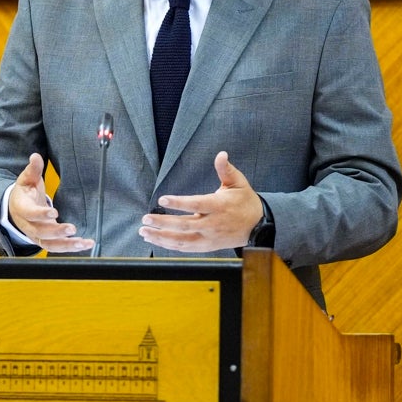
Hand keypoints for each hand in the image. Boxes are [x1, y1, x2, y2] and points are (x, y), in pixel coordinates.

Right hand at [6, 153, 93, 252]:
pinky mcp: (45, 241)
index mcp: (22, 208)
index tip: (54, 212)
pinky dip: (70, 248)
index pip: (30, 213)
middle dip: (56, 232)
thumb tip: (35, 156)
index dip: (40, 214)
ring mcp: (36, 235)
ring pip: (49, 244)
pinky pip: (56, 247)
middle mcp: (28, 225)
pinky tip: (84, 244)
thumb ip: (33, 169)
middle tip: (72, 228)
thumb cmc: (24, 193)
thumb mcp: (26, 179)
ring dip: (66, 245)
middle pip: (40, 232)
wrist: (16, 209)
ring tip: (82, 242)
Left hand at [138, 151, 263, 252]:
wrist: (258, 226)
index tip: (163, 199)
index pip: (196, 204)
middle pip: (185, 225)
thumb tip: (221, 154)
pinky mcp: (207, 247)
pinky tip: (156, 239)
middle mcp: (213, 224)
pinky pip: (185, 248)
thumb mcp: (239, 183)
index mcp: (220, 206)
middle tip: (146, 218)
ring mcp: (209, 238)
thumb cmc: (245, 202)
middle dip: (163, 222)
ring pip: (182, 240)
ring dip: (161, 237)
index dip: (179, 203)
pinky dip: (169, 245)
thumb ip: (226, 169)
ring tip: (144, 231)